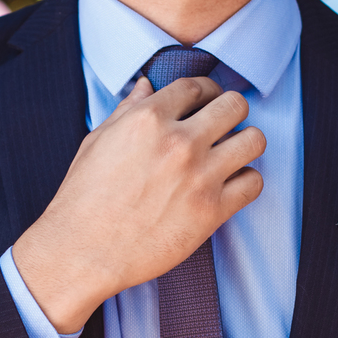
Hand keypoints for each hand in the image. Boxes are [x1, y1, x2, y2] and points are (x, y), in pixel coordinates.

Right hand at [14, 76, 265, 332]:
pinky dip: (246, 182)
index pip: (196, 86)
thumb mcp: (97, 142)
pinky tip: (229, 186)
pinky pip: (254, 183)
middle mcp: (179, 142)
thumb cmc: (83, 198)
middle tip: (224, 127)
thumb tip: (146, 85)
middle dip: (231, 112)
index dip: (205, 92)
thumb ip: (127, 110)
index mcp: (148, 119)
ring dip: (245, 144)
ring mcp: (199, 176)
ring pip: (254, 140)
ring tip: (231, 155)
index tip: (206, 104)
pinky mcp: (212, 211)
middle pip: (234, 105)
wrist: (82, 252)